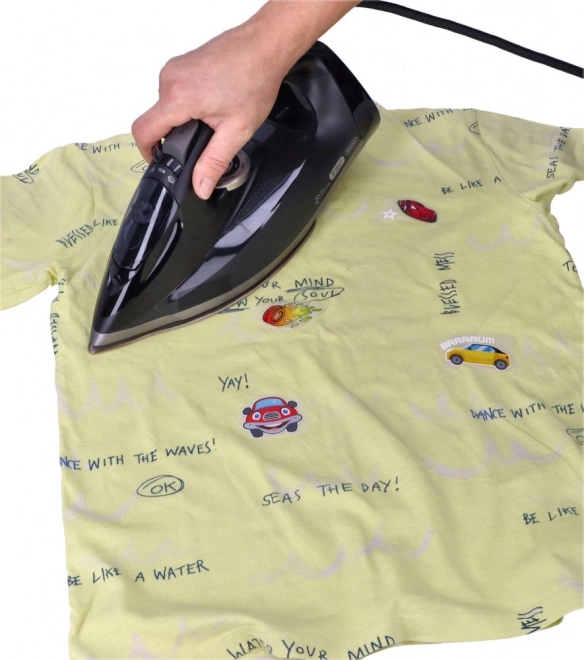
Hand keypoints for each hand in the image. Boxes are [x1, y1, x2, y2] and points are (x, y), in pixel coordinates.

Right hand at [131, 21, 289, 199]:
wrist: (265, 46)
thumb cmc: (255, 80)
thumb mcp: (236, 131)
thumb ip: (214, 162)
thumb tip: (200, 187)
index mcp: (179, 97)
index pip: (143, 131)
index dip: (148, 152)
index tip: (160, 162)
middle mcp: (170, 79)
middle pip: (156, 119)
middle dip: (175, 135)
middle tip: (204, 140)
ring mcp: (174, 68)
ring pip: (166, 106)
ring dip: (184, 118)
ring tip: (213, 118)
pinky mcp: (181, 63)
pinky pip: (174, 91)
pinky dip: (188, 103)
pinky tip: (212, 103)